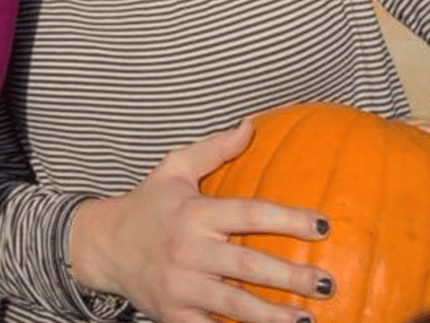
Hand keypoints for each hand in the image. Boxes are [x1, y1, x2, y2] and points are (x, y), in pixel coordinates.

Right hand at [68, 120, 331, 322]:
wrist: (102, 246)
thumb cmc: (147, 205)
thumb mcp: (174, 169)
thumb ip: (215, 148)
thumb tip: (252, 125)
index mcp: (194, 213)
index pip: (248, 214)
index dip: (287, 219)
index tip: (323, 225)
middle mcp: (187, 250)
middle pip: (246, 265)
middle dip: (289, 276)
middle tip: (327, 283)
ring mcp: (179, 286)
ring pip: (232, 304)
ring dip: (272, 316)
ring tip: (307, 320)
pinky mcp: (172, 314)